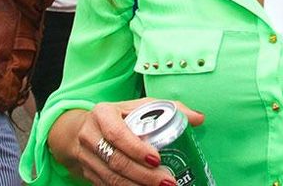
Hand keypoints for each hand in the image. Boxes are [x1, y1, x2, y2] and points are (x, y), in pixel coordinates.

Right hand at [72, 98, 203, 184]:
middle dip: (143, 175)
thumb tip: (199, 119)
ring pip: (111, 178)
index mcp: (103, 114)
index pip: (117, 133)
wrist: (83, 128)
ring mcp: (86, 157)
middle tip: (167, 182)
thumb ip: (169, 108)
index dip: (136, 149)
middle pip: (116, 161)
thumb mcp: (140, 105)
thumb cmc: (120, 115)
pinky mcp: (87, 173)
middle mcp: (90, 135)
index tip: (157, 159)